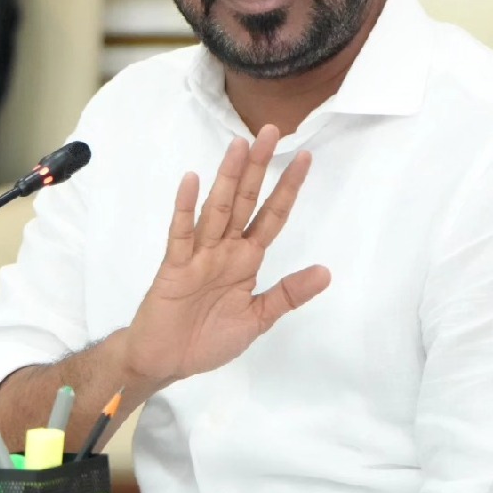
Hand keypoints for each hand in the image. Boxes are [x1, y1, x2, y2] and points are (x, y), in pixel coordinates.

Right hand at [121, 125, 329, 388]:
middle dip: (258, 168)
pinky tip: (192, 181)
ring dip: (227, 178)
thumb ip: (288, 294)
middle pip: (245, 201)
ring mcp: (198, 255)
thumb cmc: (208, 339)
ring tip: (238, 146)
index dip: (287, 188)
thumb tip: (326, 272)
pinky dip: (185, 208)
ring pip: (216, 209)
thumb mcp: (257, 319)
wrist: (166, 360)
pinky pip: (181, 234)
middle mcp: (224, 249)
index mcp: (245, 259)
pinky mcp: (174, 266)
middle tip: (270, 132)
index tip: (304, 158)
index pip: (271, 216)